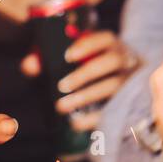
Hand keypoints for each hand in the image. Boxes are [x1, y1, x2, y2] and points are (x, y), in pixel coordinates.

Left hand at [22, 30, 139, 131]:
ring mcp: (132, 81)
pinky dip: (94, 117)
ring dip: (86, 96)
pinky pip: (116, 109)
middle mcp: (127, 60)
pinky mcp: (132, 103)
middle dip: (85, 73)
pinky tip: (75, 122)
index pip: (106, 38)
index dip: (88, 45)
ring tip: (61, 106)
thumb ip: (47, 59)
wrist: (122, 91)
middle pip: (112, 61)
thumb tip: (30, 66)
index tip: (68, 56)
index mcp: (113, 46)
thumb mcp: (70, 62)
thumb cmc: (90, 70)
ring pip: (114, 85)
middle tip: (61, 86)